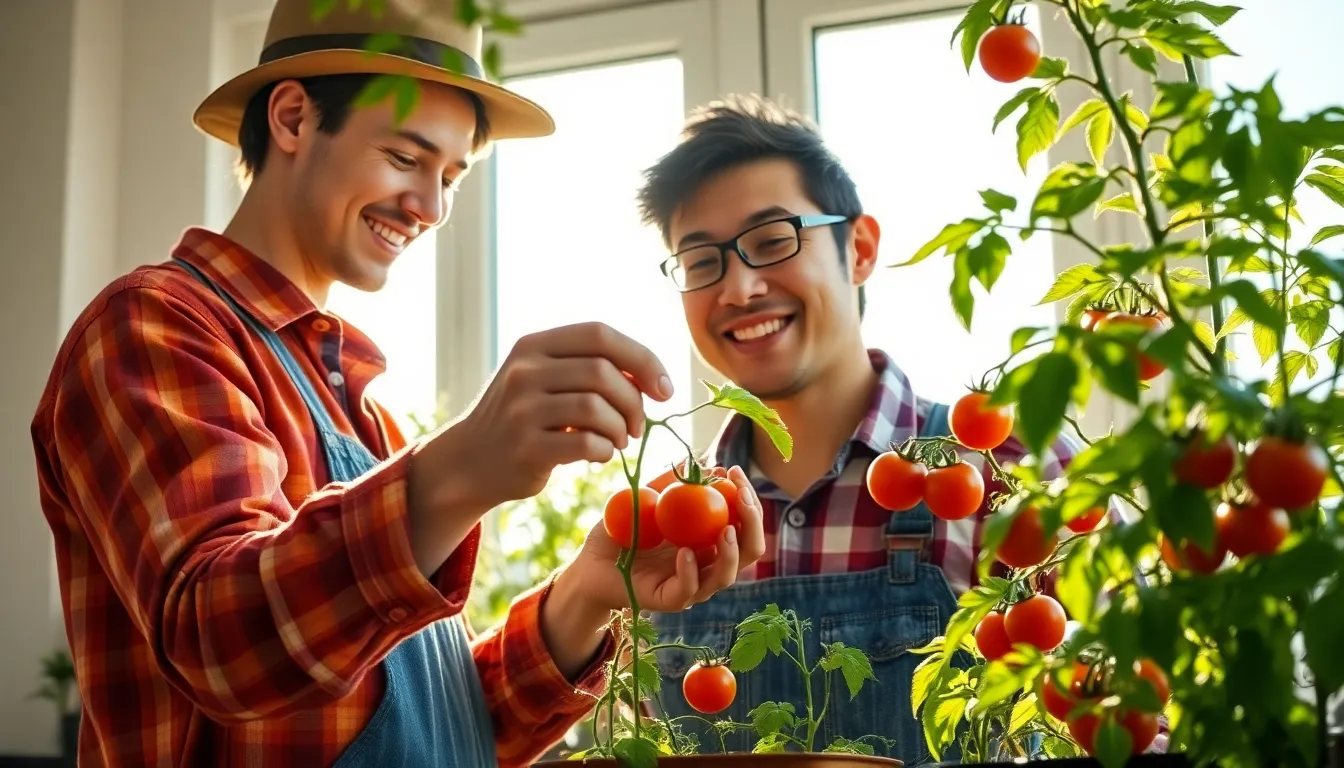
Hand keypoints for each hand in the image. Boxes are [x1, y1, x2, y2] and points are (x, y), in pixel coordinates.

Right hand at [405, 322, 672, 575]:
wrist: (470, 461)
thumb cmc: (522, 417)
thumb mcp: (543, 378)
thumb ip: (587, 368)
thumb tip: (650, 375)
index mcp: (533, 345)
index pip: (600, 334)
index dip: (642, 358)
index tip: (663, 388)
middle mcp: (524, 371)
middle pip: (603, 372)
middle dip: (634, 401)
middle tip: (637, 425)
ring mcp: (522, 409)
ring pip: (597, 408)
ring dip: (621, 428)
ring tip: (618, 440)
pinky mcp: (526, 447)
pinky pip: (586, 443)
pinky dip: (605, 451)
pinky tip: (599, 455)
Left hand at [567, 465, 765, 614]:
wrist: (590, 563)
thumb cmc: (622, 532)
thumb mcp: (646, 500)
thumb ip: (671, 483)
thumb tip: (701, 462)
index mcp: (710, 540)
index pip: (745, 523)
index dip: (748, 498)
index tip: (735, 471)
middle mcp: (708, 564)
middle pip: (750, 550)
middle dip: (753, 522)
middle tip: (742, 496)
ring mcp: (691, 585)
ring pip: (726, 575)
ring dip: (732, 552)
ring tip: (725, 528)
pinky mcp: (669, 600)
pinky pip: (688, 590)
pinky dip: (691, 572)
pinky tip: (686, 552)